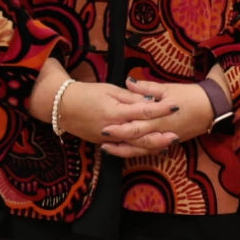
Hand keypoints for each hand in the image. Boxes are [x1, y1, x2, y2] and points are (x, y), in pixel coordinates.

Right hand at [52, 77, 183, 158]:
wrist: (62, 107)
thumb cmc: (87, 94)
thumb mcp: (110, 90)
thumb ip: (131, 97)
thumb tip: (150, 99)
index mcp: (116, 112)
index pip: (143, 111)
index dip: (161, 109)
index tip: (175, 106)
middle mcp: (113, 128)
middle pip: (140, 134)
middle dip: (159, 136)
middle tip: (177, 135)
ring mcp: (107, 139)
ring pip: (133, 145)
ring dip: (151, 146)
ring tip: (167, 144)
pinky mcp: (103, 143)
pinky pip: (123, 148)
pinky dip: (137, 149)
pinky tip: (149, 148)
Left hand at [113, 72, 221, 153]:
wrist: (212, 108)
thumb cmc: (190, 96)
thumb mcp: (168, 89)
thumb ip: (147, 89)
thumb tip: (128, 83)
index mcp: (159, 118)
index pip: (135, 127)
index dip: (119, 129)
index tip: (103, 127)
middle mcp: (160, 132)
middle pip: (135, 140)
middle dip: (117, 141)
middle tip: (101, 138)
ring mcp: (165, 139)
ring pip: (141, 149)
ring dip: (124, 150)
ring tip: (108, 148)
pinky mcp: (169, 141)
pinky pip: (151, 150)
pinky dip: (137, 151)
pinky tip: (127, 149)